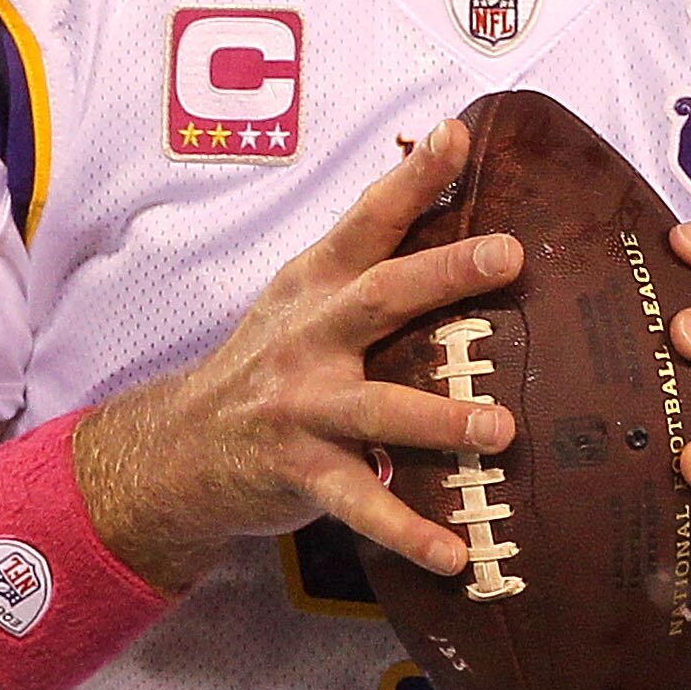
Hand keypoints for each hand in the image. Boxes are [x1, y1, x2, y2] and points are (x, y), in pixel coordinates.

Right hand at [74, 123, 524, 588]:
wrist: (180, 449)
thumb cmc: (269, 367)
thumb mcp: (303, 302)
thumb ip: (367, 264)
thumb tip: (451, 203)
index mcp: (314, 286)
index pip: (366, 221)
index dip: (411, 177)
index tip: (457, 134)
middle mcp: (308, 338)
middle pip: (380, 296)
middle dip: (444, 272)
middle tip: (510, 255)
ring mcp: (301, 407)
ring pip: (378, 409)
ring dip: (442, 419)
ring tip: (503, 430)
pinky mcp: (299, 473)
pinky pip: (361, 507)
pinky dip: (409, 533)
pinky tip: (457, 555)